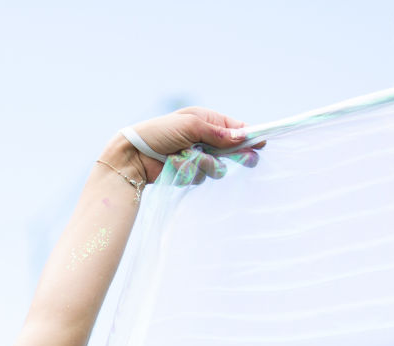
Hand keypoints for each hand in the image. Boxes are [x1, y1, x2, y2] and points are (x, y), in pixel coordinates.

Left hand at [122, 107, 261, 184]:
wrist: (132, 156)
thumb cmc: (158, 134)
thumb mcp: (190, 126)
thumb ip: (217, 133)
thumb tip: (243, 137)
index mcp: (204, 120)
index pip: (233, 128)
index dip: (248, 135)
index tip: (261, 143)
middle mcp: (202, 139)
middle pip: (231, 150)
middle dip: (237, 155)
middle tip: (250, 161)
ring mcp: (196, 157)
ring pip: (217, 168)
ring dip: (205, 165)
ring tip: (187, 158)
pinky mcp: (188, 173)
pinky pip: (201, 177)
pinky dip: (190, 173)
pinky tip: (176, 166)